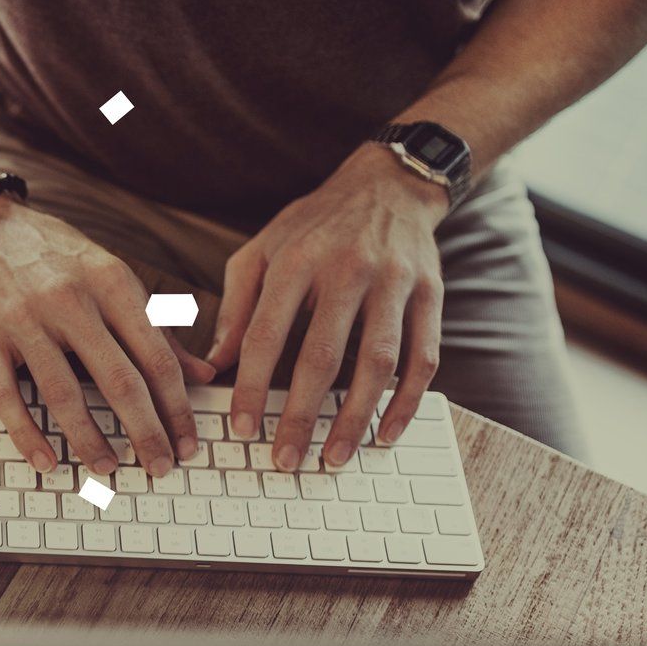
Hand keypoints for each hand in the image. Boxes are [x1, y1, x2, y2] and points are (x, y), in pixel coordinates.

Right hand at [0, 196, 214, 477]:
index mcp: (109, 281)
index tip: (188, 442)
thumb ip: (156, 325)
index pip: (155, 355)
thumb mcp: (110, 275)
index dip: (177, 406)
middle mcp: (69, 299)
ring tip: (108, 469)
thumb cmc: (51, 252)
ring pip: (63, 393)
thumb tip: (203, 374)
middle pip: (118, 380)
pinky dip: (26, 433)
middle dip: (145, 432)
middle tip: (160, 467)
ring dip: (89, 439)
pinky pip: (6, 395)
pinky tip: (45, 459)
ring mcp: (23, 319)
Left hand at [206, 145, 447, 470]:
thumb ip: (236, 305)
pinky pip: (424, 357)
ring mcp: (395, 282)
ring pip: (377, 363)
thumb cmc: (313, 225)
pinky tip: (387, 433)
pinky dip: (407, 401)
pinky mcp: (431, 295)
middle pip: (322, 355)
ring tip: (334, 457)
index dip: (251, 385)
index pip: (266, 333)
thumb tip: (215, 363)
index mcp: (296, 260)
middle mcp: (347, 270)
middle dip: (301, 415)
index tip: (242, 428)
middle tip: (285, 460)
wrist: (388, 185)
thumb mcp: (261, 250)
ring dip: (356, 417)